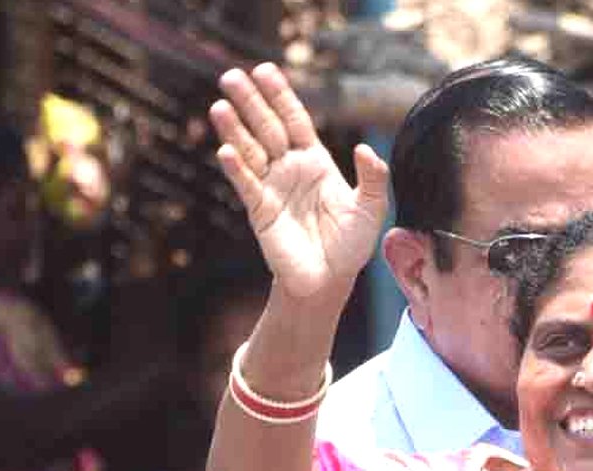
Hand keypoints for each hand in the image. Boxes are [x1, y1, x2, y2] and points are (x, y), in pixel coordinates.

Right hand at [209, 64, 388, 304]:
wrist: (330, 279)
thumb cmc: (351, 245)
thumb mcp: (371, 209)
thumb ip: (372, 178)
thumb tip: (364, 148)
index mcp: (315, 161)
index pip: (294, 120)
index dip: (281, 95)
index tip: (264, 70)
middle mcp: (289, 168)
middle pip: (267, 127)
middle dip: (251, 102)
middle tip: (231, 75)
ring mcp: (272, 187)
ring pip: (250, 150)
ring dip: (234, 129)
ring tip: (220, 106)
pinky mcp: (260, 210)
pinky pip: (246, 185)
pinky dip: (236, 168)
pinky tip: (226, 151)